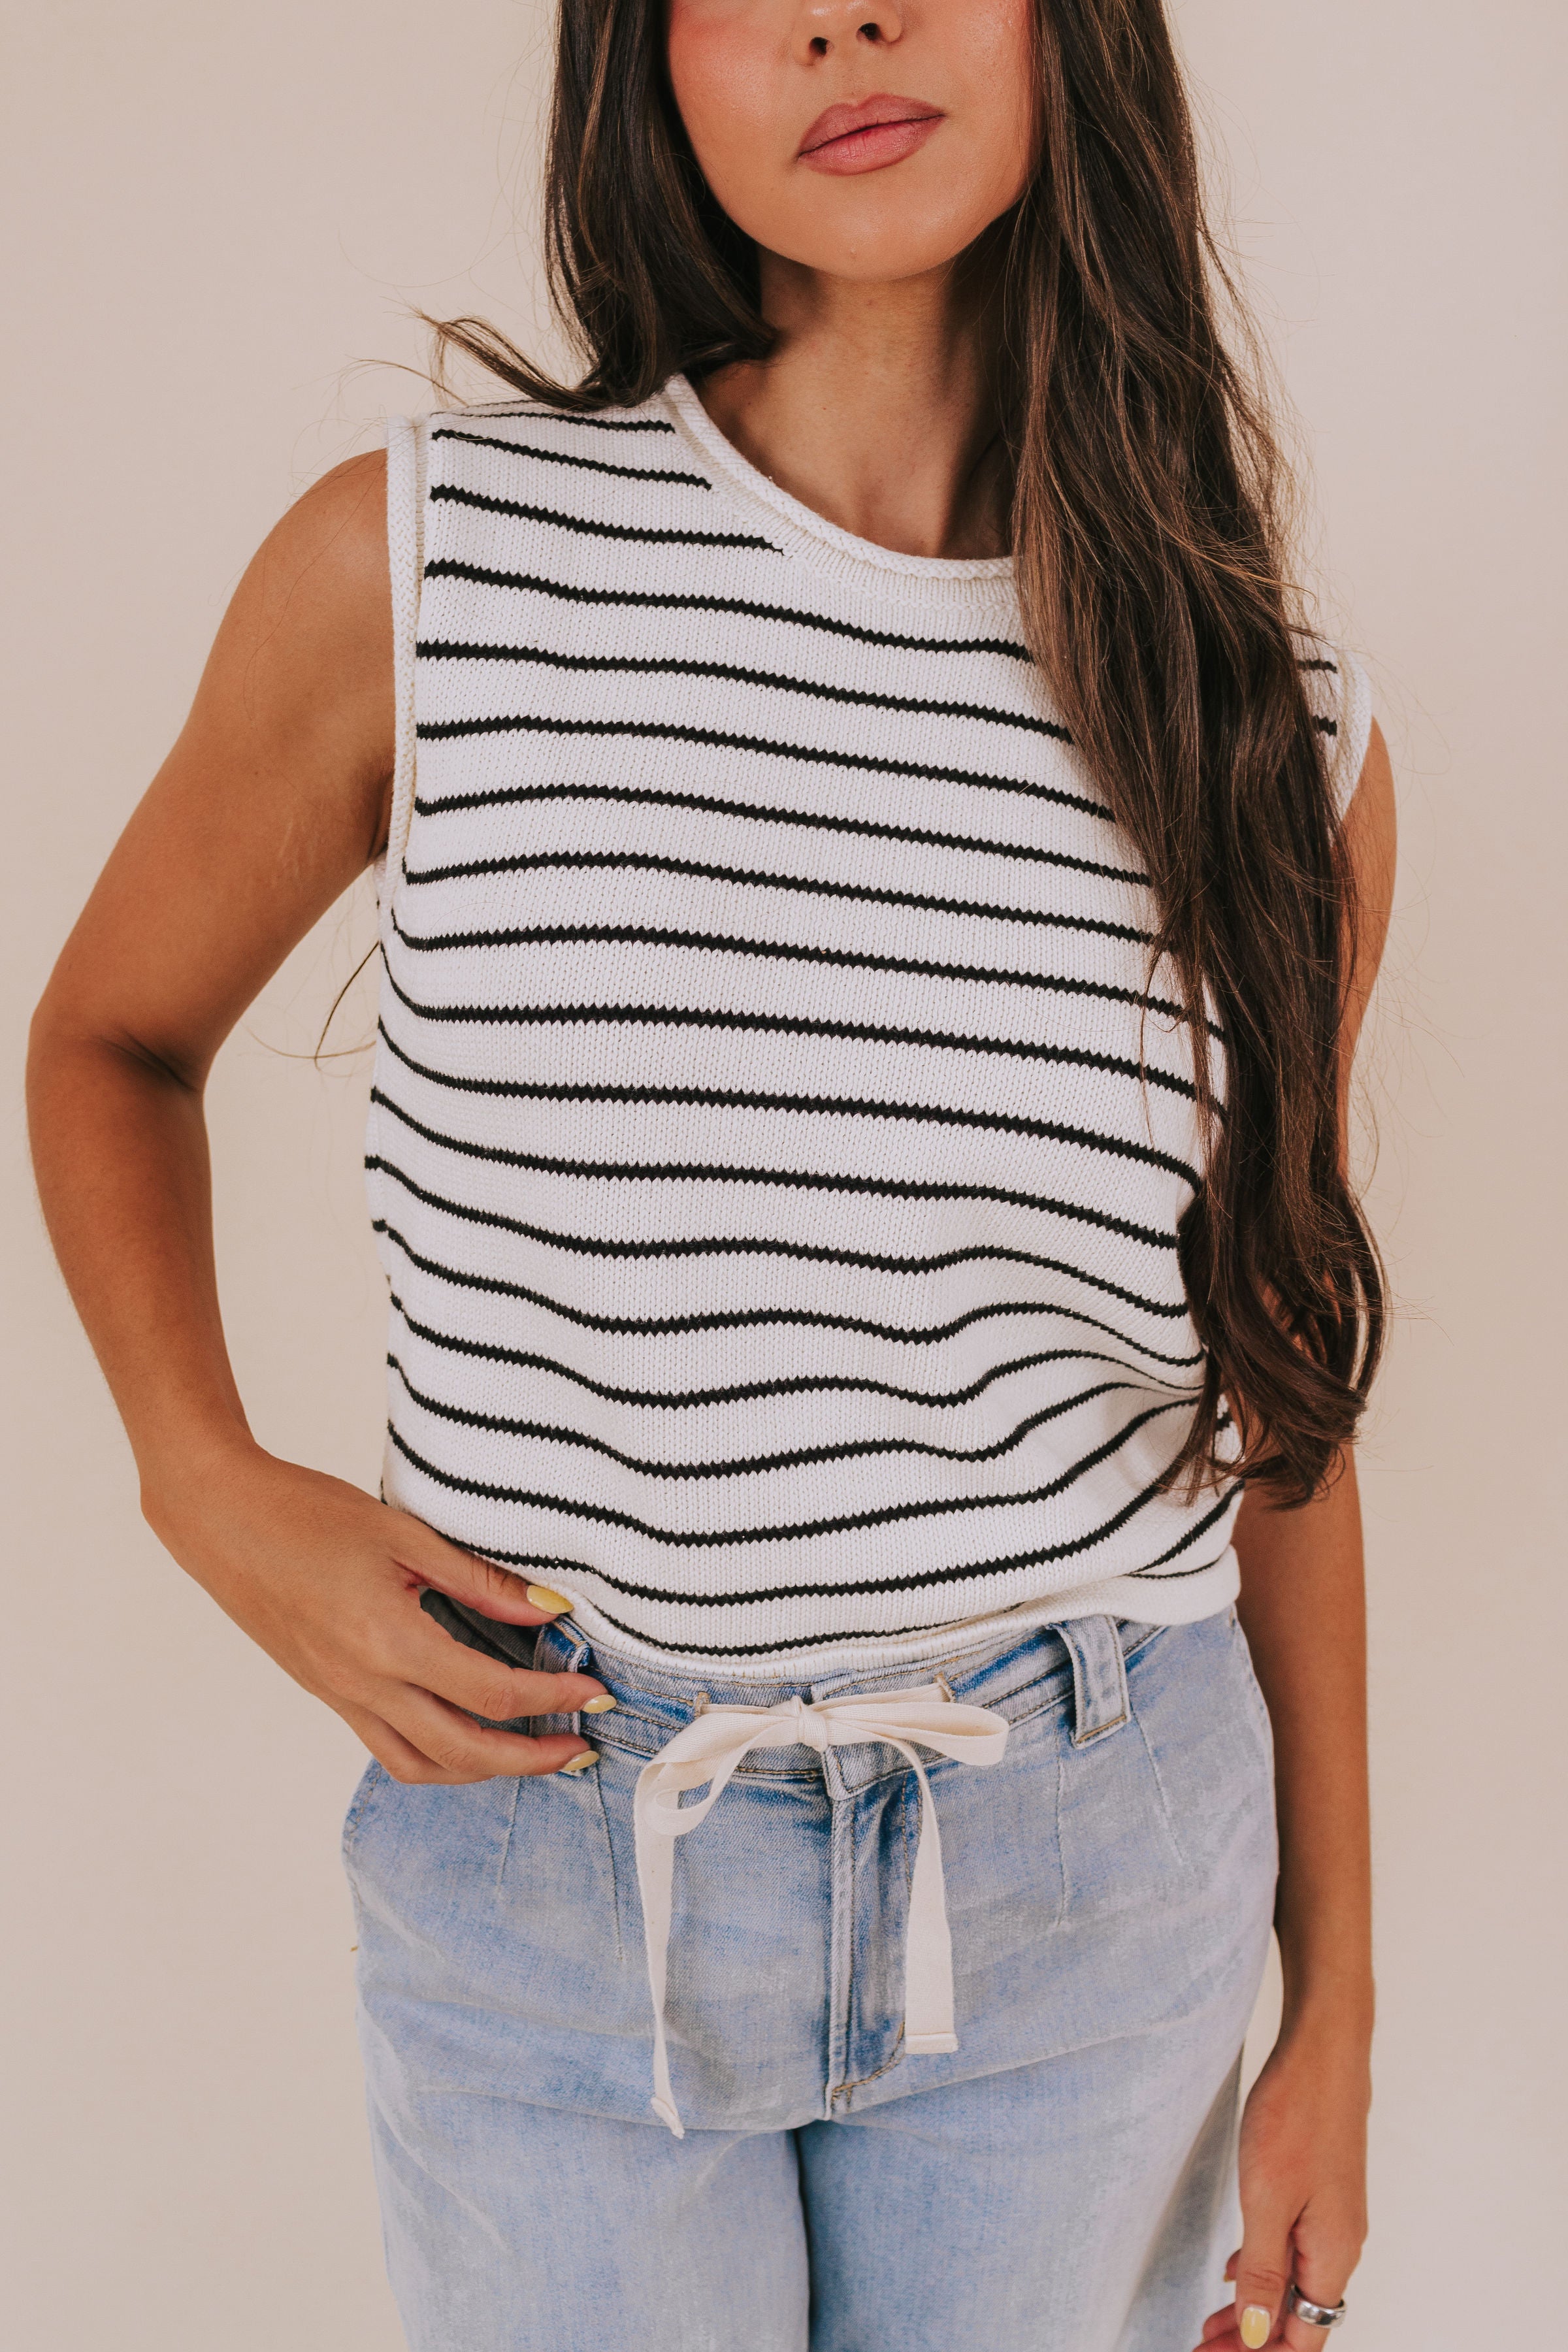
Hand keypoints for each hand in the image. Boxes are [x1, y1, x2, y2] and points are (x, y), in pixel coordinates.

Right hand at [144, 1438, 608, 1780]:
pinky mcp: (330, 1695)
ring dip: (483, 1770)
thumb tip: (549, 1608)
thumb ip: (480, 1581)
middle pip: (465, 1751)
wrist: (224, 1522)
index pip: (492, 1693)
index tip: (594, 1693)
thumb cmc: (308, 1514)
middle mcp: (365, 1684)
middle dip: (532, 1759)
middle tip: (581, 1748)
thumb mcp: (406, 1535)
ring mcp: (343, 1697)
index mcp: (389, 1642)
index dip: (553, 1700)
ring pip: (424, 1765)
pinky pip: (390, 1750)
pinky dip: (437, 1758)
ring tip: (531, 1753)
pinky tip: (466, 1735)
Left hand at [1193, 2013, 1369, 2348]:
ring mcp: (1332, 2216)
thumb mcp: (1267, 2200)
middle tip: (1203, 2346)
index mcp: (1333, 2255)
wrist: (1324, 2050)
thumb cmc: (1297, 2116)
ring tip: (1213, 2323)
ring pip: (1293, 2282)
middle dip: (1252, 2338)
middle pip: (1298, 2317)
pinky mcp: (1320, 2190)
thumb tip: (1258, 2335)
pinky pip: (1293, 2248)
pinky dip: (1262, 2269)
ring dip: (1255, 2306)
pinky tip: (1235, 2270)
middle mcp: (1339, 2244)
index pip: (1301, 2338)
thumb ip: (1263, 2271)